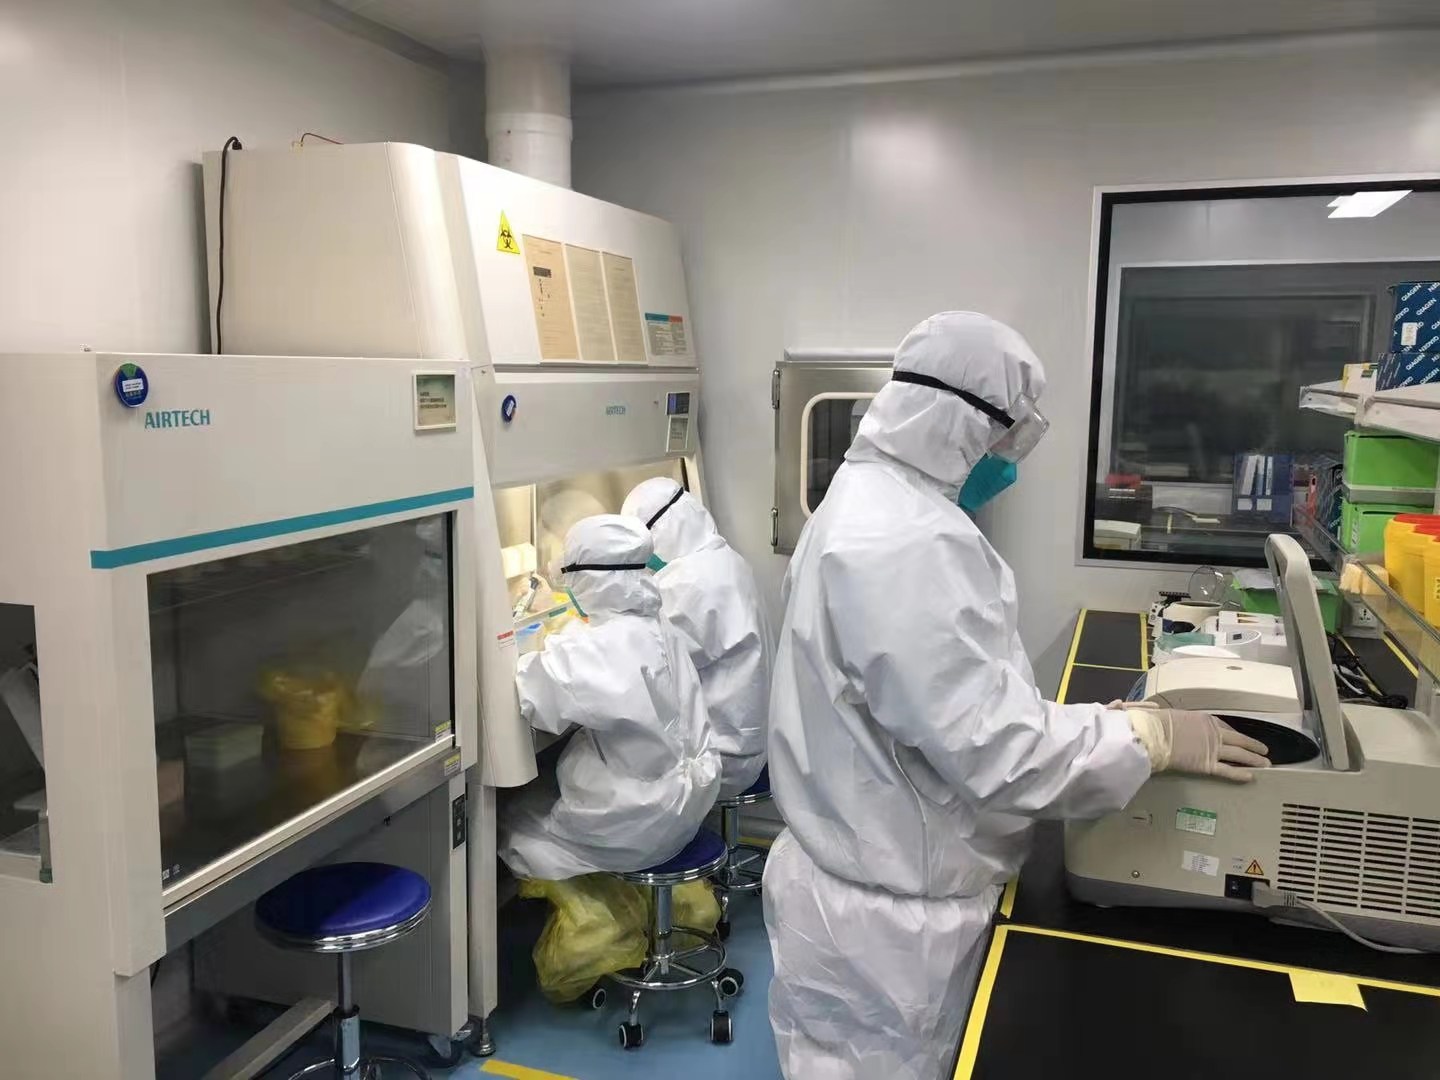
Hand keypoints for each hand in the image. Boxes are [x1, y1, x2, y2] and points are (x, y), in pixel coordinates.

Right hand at [1125, 706, 1270, 782]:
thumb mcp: (1173, 716)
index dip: (1236, 734)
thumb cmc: (1158, 723)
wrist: (1154, 734)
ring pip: (1239, 754)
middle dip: (1254, 746)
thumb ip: (1183, 722)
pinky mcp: (1207, 764)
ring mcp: (1212, 749)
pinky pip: (1227, 770)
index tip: (1241, 738)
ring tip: (1265, 764)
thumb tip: (1178, 725)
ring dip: (1254, 759)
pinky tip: (1251, 776)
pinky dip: (1240, 773)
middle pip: (1239, 740)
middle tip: (1264, 750)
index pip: (1225, 727)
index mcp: (1205, 719)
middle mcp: (1213, 733)